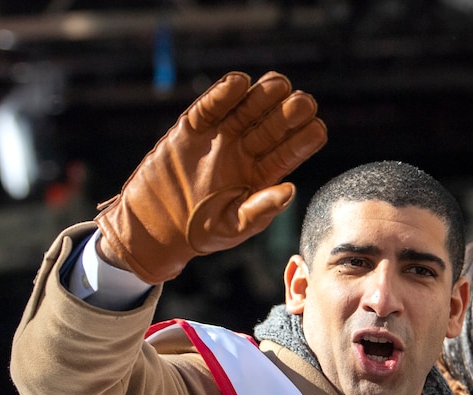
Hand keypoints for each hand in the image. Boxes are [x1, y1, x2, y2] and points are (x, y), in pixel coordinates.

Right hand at [95, 70, 327, 283]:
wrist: (155, 226)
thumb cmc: (199, 232)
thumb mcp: (233, 227)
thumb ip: (260, 211)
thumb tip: (290, 190)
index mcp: (260, 175)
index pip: (289, 152)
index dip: (304, 140)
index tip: (317, 129)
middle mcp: (244, 152)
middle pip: (272, 125)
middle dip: (289, 113)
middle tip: (304, 102)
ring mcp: (219, 137)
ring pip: (246, 109)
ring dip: (263, 96)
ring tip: (279, 84)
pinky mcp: (192, 128)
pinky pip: (210, 106)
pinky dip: (223, 94)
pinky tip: (239, 83)